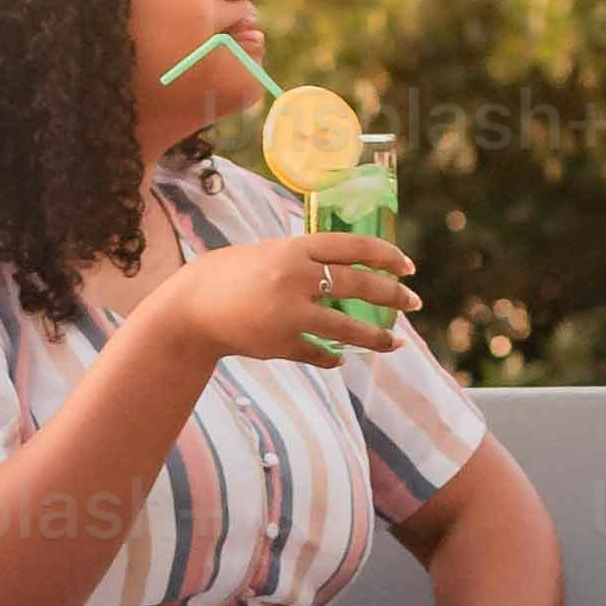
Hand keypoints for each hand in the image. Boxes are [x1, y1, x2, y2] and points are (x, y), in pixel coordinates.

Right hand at [153, 233, 416, 375]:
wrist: (191, 307)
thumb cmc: (231, 275)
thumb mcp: (270, 254)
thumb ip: (305, 260)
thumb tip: (351, 269)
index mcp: (294, 249)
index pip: (353, 247)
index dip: (385, 256)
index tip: (408, 267)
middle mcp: (295, 278)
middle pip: (359, 286)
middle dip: (392, 296)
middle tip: (414, 303)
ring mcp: (289, 313)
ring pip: (347, 328)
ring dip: (376, 337)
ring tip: (396, 342)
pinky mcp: (281, 343)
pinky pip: (319, 353)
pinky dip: (332, 356)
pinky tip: (341, 357)